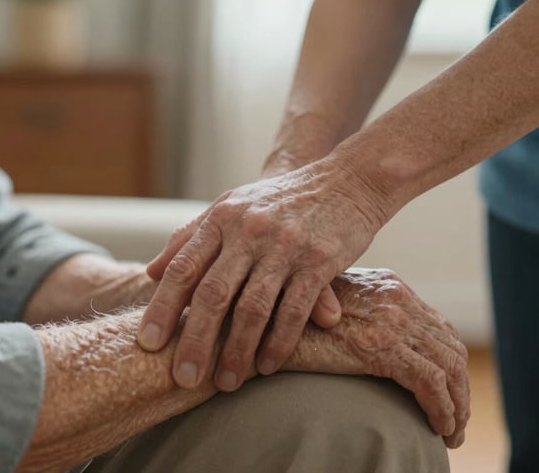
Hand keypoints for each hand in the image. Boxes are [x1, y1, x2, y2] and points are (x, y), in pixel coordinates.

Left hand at [138, 158, 389, 390]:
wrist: (346, 181)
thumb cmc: (279, 201)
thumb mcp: (230, 207)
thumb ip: (190, 238)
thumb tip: (151, 272)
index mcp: (221, 218)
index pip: (183, 268)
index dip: (162, 307)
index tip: (148, 343)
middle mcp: (248, 231)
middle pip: (212, 294)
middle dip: (195, 340)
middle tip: (183, 378)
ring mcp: (284, 246)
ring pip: (252, 308)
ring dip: (236, 351)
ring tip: (226, 382)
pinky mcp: (318, 261)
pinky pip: (293, 311)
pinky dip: (278, 343)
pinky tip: (267, 366)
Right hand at [284, 268, 469, 448]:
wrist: (258, 322)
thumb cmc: (285, 318)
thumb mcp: (329, 307)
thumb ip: (358, 315)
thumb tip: (379, 344)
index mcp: (387, 285)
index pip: (437, 326)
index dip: (449, 364)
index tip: (448, 393)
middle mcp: (395, 297)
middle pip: (450, 345)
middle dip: (459, 388)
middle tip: (454, 420)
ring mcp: (389, 320)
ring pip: (449, 366)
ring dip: (456, 404)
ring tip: (449, 432)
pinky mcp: (379, 346)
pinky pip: (430, 383)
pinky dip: (442, 409)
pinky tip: (438, 428)